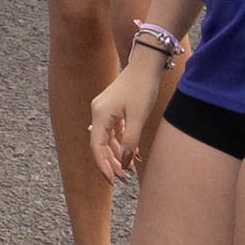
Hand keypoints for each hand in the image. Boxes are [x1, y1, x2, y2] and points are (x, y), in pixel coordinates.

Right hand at [87, 52, 163, 182]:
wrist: (147, 64)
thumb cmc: (143, 87)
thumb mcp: (138, 117)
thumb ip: (130, 142)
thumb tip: (124, 163)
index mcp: (100, 115)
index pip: (97, 147)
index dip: (104, 166)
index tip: (113, 181)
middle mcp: (98, 113)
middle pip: (100, 145)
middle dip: (111, 163)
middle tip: (123, 180)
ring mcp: (105, 110)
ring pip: (108, 139)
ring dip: (117, 155)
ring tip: (128, 171)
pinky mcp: (114, 109)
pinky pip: (115, 131)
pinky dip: (122, 143)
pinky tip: (132, 154)